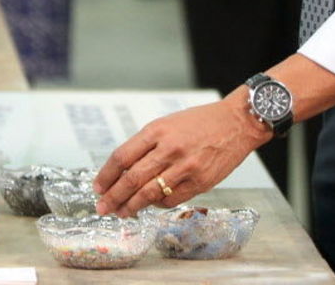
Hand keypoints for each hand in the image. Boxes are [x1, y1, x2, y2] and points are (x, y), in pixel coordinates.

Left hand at [93, 54, 334, 217]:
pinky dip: (158, 204)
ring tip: (122, 212)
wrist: (237, 122)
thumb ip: (147, 145)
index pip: (122, 156)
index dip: (107, 174)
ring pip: (151, 193)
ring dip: (132, 206)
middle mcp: (169, 148)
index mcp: (157, 130)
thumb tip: (123, 171)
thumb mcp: (168, 124)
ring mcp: (186, 166)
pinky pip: (172, 199)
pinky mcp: (201, 181)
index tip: (97, 186)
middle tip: (102, 208)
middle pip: (132, 178)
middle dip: (114, 196)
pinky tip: (151, 206)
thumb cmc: (199, 123)